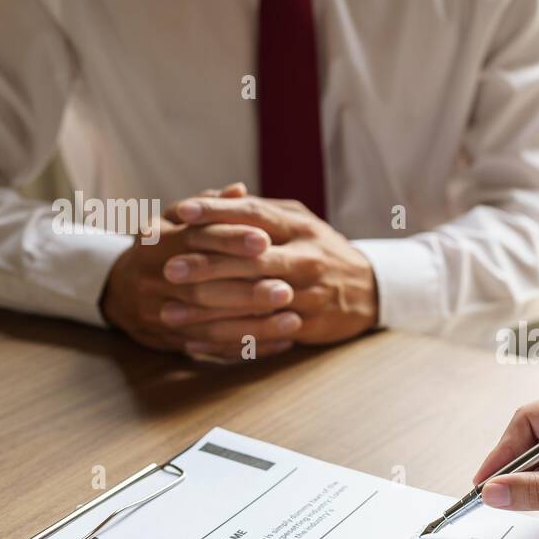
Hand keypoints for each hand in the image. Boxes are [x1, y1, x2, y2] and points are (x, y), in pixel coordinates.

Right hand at [100, 183, 304, 358]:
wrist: (122, 289)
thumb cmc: (165, 246)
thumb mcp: (177, 220)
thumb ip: (209, 207)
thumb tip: (239, 190)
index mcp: (154, 242)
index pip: (194, 239)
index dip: (229, 240)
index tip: (266, 240)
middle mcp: (152, 280)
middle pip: (201, 289)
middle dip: (246, 291)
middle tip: (287, 290)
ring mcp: (158, 314)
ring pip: (209, 325)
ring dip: (253, 326)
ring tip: (294, 321)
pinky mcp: (171, 341)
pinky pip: (214, 349)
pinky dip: (249, 346)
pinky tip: (283, 342)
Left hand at [167, 195, 378, 345]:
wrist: (371, 289)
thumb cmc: (322, 250)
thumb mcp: (298, 222)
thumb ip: (260, 211)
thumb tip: (217, 195)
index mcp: (299, 228)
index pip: (255, 214)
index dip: (217, 212)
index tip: (181, 212)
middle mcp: (305, 258)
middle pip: (251, 261)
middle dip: (207, 266)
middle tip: (168, 270)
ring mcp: (308, 293)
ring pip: (253, 302)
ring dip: (209, 311)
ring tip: (170, 314)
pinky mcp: (309, 324)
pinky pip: (263, 335)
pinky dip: (227, 340)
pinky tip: (196, 342)